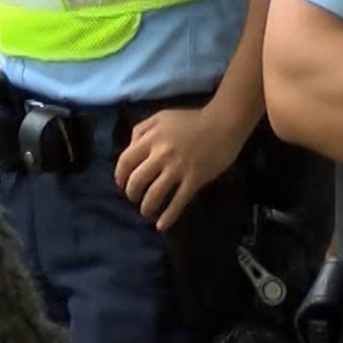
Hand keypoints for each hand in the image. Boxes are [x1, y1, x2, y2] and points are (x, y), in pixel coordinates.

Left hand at [114, 105, 250, 231]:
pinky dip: (168, 216)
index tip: (121, 184)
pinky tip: (162, 226)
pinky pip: (178, 201)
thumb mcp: (162, 117)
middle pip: (137, 180)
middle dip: (131, 193)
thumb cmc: (192, 119)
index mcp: (151, 138)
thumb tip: (130, 147)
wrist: (223, 123)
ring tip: (146, 211)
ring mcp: (178, 168)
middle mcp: (161, 154)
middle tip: (134, 198)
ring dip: (147, 206)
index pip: (126, 160)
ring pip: (154, 193)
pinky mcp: (195, 179)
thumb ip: (142, 129)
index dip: (120, 175)